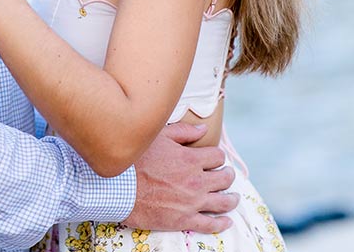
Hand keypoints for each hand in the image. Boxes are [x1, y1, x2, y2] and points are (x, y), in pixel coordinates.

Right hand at [123, 122, 237, 233]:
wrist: (119, 188)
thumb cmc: (135, 160)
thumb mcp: (159, 137)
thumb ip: (184, 132)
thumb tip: (203, 129)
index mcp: (191, 159)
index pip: (218, 157)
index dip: (217, 157)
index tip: (213, 160)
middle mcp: (196, 181)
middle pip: (225, 178)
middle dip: (227, 175)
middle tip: (225, 176)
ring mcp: (192, 202)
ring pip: (224, 202)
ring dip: (232, 199)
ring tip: (233, 197)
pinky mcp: (184, 220)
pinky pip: (210, 224)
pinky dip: (221, 223)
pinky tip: (226, 221)